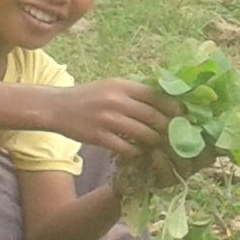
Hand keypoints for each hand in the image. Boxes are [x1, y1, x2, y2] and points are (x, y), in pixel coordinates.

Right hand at [53, 79, 169, 157]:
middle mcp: (116, 100)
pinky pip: (125, 147)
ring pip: (142, 133)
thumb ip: (133, 92)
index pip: (155, 95)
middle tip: (178, 135)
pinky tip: (140, 153)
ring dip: (155, 141)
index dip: (172, 106)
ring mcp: (107, 119)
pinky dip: (136, 152)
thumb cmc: (88, 97)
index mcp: (122, 85)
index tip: (183, 115)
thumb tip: (163, 98)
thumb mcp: (111, 87)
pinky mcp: (98, 136)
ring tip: (162, 146)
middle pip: (153, 115)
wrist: (56, 107)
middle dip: (168, 127)